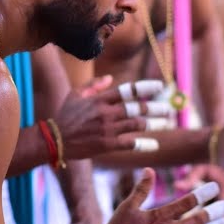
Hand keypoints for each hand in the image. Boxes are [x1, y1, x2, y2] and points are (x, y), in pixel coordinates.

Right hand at [51, 78, 169, 160]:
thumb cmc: (64, 116)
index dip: (146, 87)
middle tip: (168, 108)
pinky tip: (155, 145)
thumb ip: (93, 85)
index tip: (160, 86)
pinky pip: (130, 143)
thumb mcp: (76, 94)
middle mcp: (107, 113)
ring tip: (165, 123)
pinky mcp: (107, 145)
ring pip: (137, 124)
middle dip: (156, 107)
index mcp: (100, 99)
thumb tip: (110, 78)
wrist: (55, 140)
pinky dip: (144, 144)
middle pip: (137, 108)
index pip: (129, 90)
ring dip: (153, 123)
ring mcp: (108, 129)